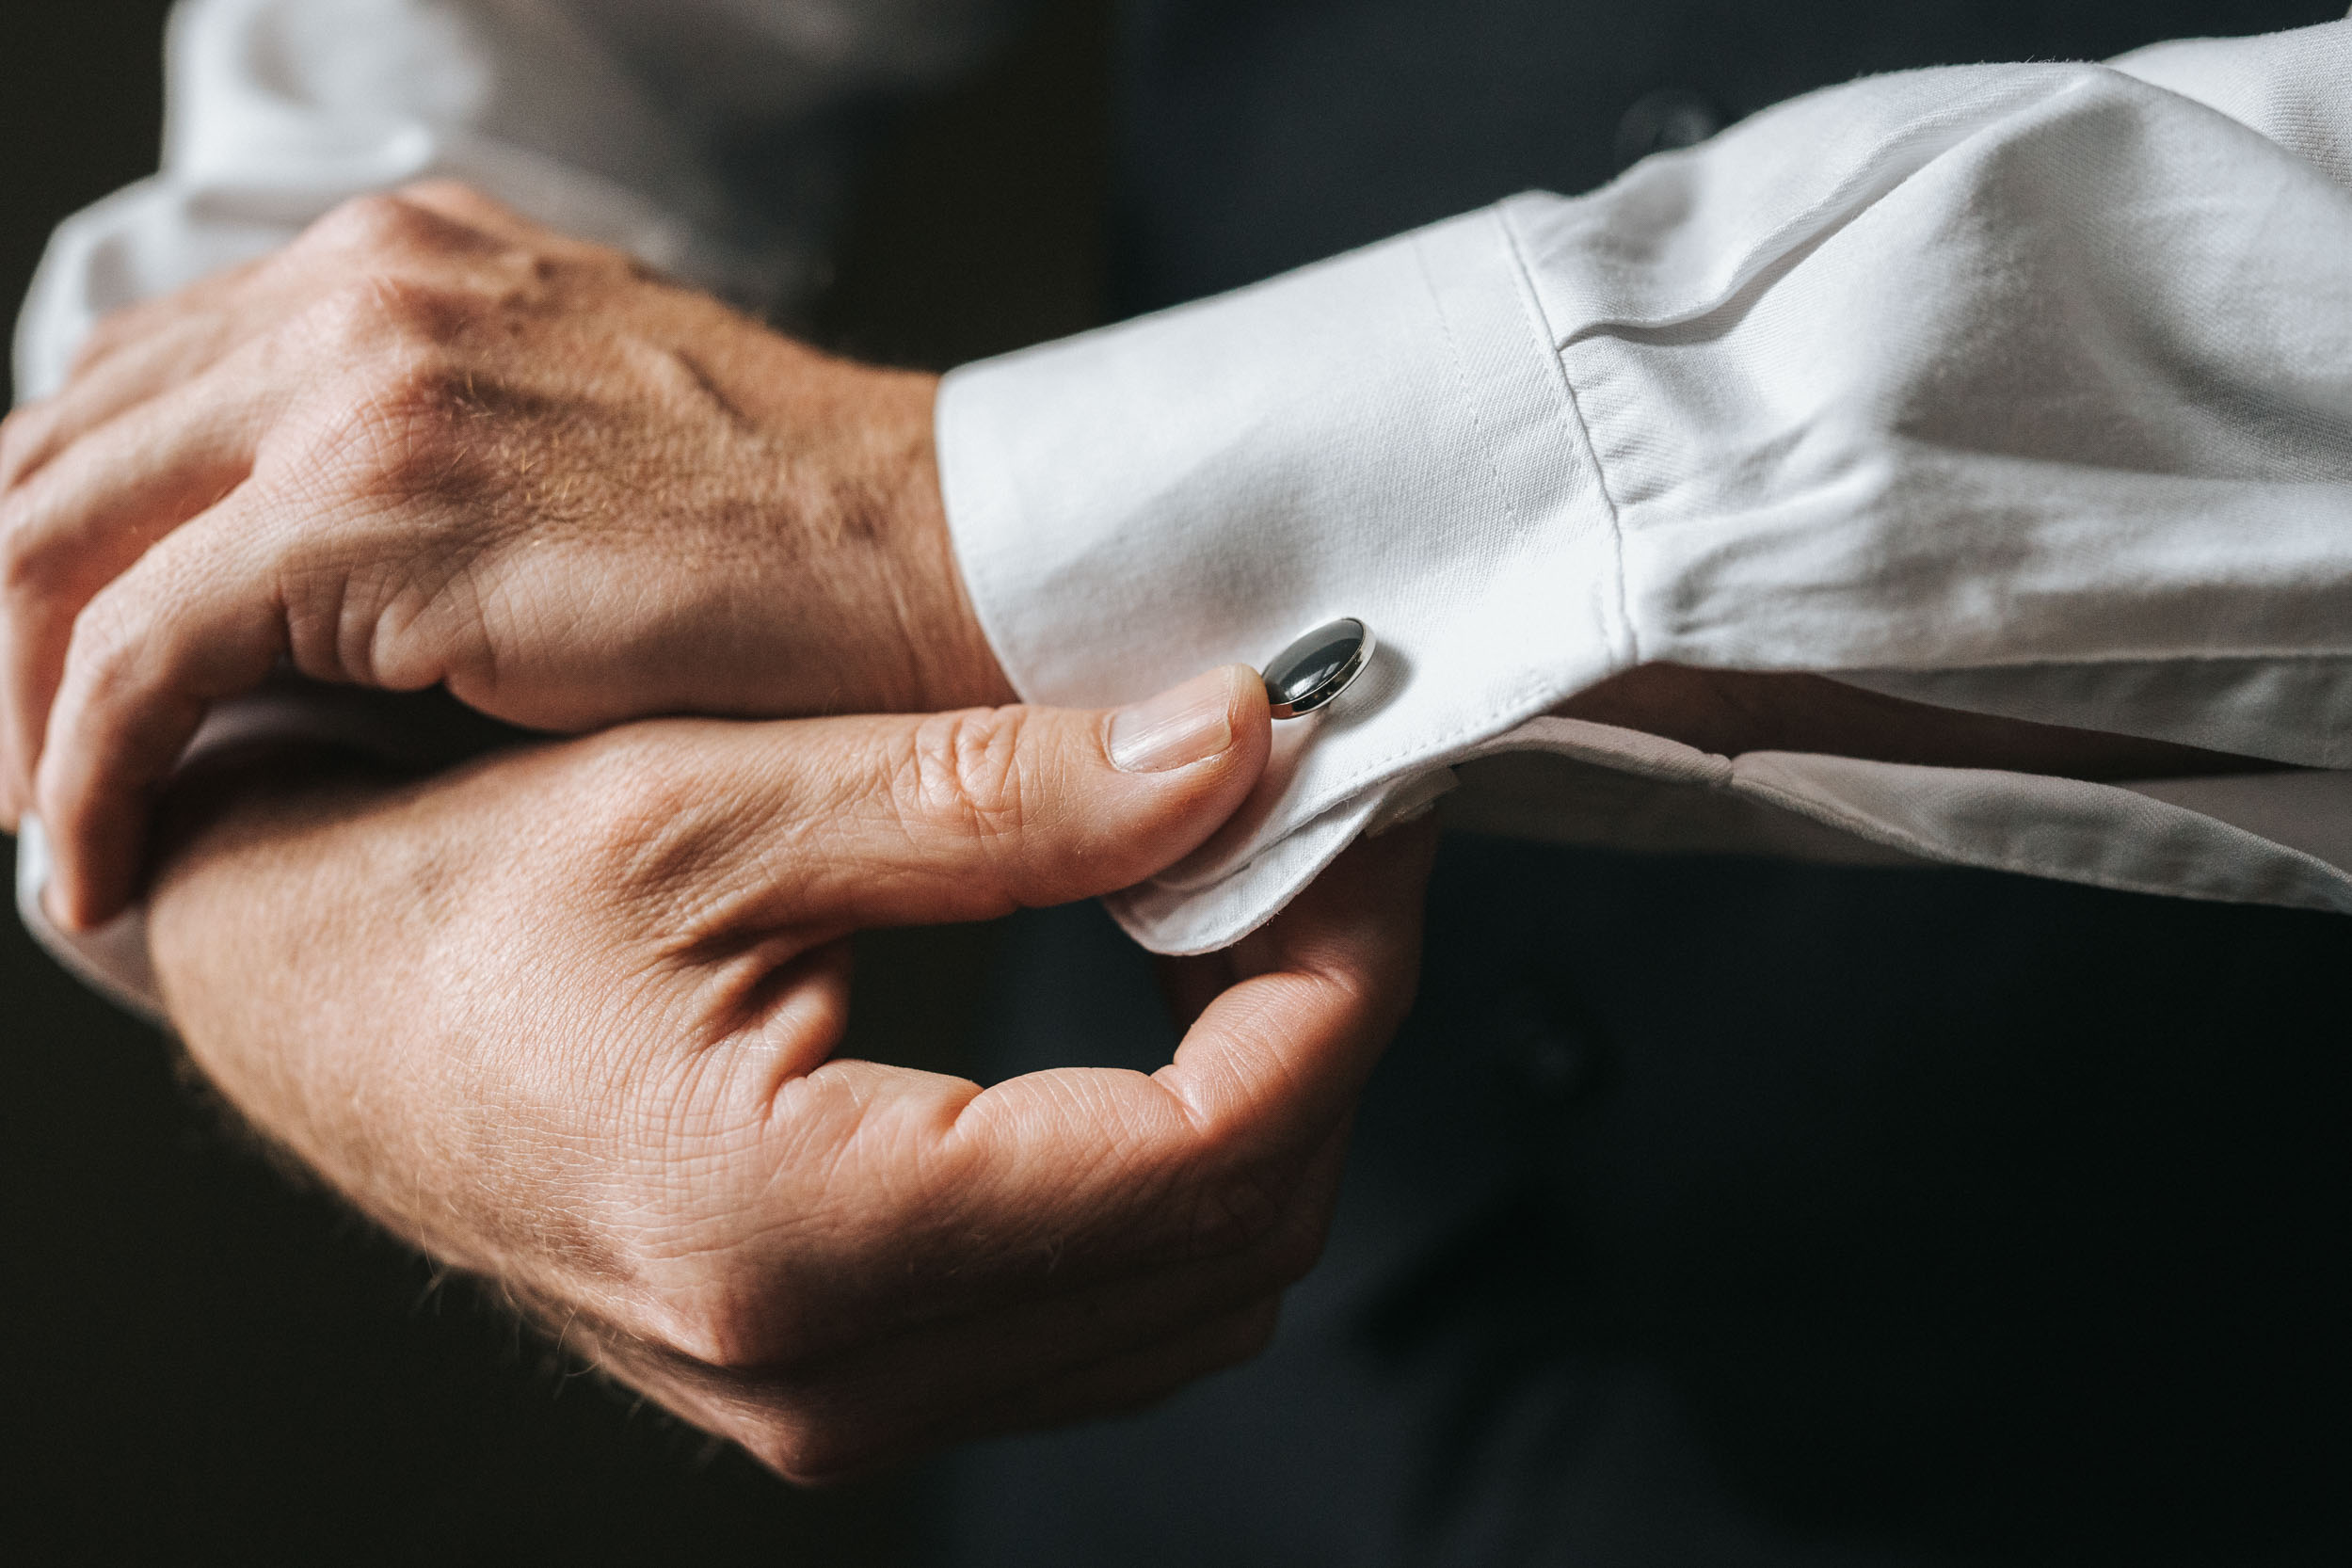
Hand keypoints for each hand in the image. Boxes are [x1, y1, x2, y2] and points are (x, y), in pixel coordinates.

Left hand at [0, 181, 1010, 925]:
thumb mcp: (583, 450)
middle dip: (6, 622)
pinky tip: (96, 870)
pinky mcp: (371, 512)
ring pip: (55, 539)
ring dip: (17, 701)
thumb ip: (439, 462)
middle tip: (17, 766)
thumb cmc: (801, 544)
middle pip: (61, 449)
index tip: (59, 675)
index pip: (139, 389)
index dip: (67, 540)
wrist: (945, 556)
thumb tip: (320, 592)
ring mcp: (360, 386)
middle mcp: (359, 290)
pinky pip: (139, 657)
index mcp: (404, 265)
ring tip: (44, 822)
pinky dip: (88, 775)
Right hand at [145, 668, 1434, 1478]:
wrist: (292, 998)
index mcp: (798, 1224)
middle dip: (1321, 1038)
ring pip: (1185, 1294)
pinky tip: (1148, 1020)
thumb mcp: (712, 797)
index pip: (1208, 1154)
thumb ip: (1000, 792)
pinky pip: (1094, 1311)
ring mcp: (830, 1397)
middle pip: (1231, 1241)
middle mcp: (825, 1367)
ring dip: (1257, 1105)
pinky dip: (1167, 1168)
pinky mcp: (831, 1374)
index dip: (1337, 985)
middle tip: (1314, 849)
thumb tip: (1236, 751)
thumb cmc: (444, 888)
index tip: (1362, 837)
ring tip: (1237, 915)